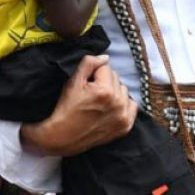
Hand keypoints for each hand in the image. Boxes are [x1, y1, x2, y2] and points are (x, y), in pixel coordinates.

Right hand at [21, 55, 136, 156]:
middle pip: (116, 79)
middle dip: (105, 82)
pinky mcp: (126, 126)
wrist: (62, 137)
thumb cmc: (66, 108)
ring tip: (100, 102)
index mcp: (105, 91)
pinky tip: (110, 109)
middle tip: (92, 94)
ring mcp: (123, 116)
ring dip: (114, 93)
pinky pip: (132, 105)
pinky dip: (123, 105)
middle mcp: (117, 103)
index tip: (86, 84)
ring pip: (124, 91)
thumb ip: (89, 64)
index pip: (106, 68)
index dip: (94, 74)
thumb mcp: (72, 82)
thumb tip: (105, 57)